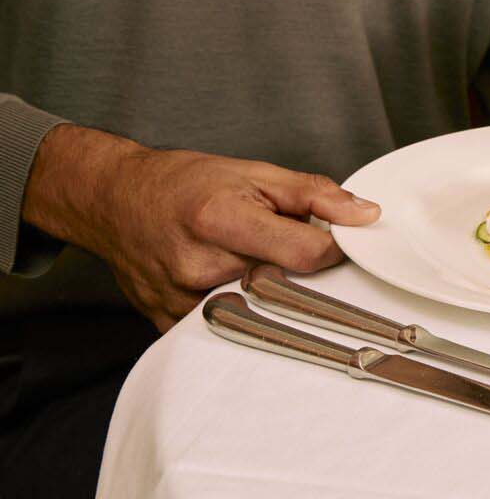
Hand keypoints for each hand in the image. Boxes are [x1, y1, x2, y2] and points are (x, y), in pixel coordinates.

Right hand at [22, 124, 380, 331]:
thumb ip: (315, 194)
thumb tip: (365, 215)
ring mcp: (182, 301)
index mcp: (222, 221)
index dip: (333, 248)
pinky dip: (245, 307)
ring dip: (273, 289)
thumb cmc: (184, 184)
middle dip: (303, 270)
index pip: (306, 254)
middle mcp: (200, 266)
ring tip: (255, 261)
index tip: (336, 240)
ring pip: (261, 309)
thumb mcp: (255, 172)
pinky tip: (234, 282)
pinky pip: (230, 326)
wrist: (116, 202)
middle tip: (293, 250)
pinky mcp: (170, 324)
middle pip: (287, 285)